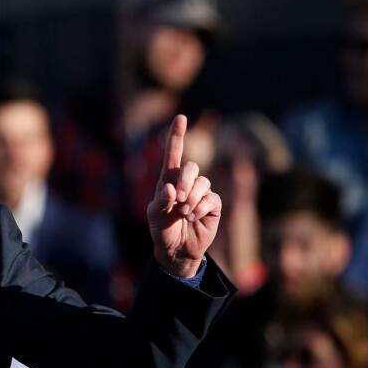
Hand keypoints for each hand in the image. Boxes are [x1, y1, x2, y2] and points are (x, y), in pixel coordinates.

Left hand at [147, 114, 221, 277]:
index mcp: (169, 180)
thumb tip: (170, 188)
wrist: (176, 250)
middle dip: (185, 182)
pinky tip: (194, 217)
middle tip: (178, 200)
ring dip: (192, 199)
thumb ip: (161, 201)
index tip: (180, 117)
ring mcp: (201, 192)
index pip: (174, 154)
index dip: (177, 135)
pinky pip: (211, 198)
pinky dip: (201, 208)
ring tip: (184, 214)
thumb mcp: (154, 216)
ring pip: (203, 183)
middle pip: (191, 167)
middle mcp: (186, 183)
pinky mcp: (213, 204)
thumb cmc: (162, 230)